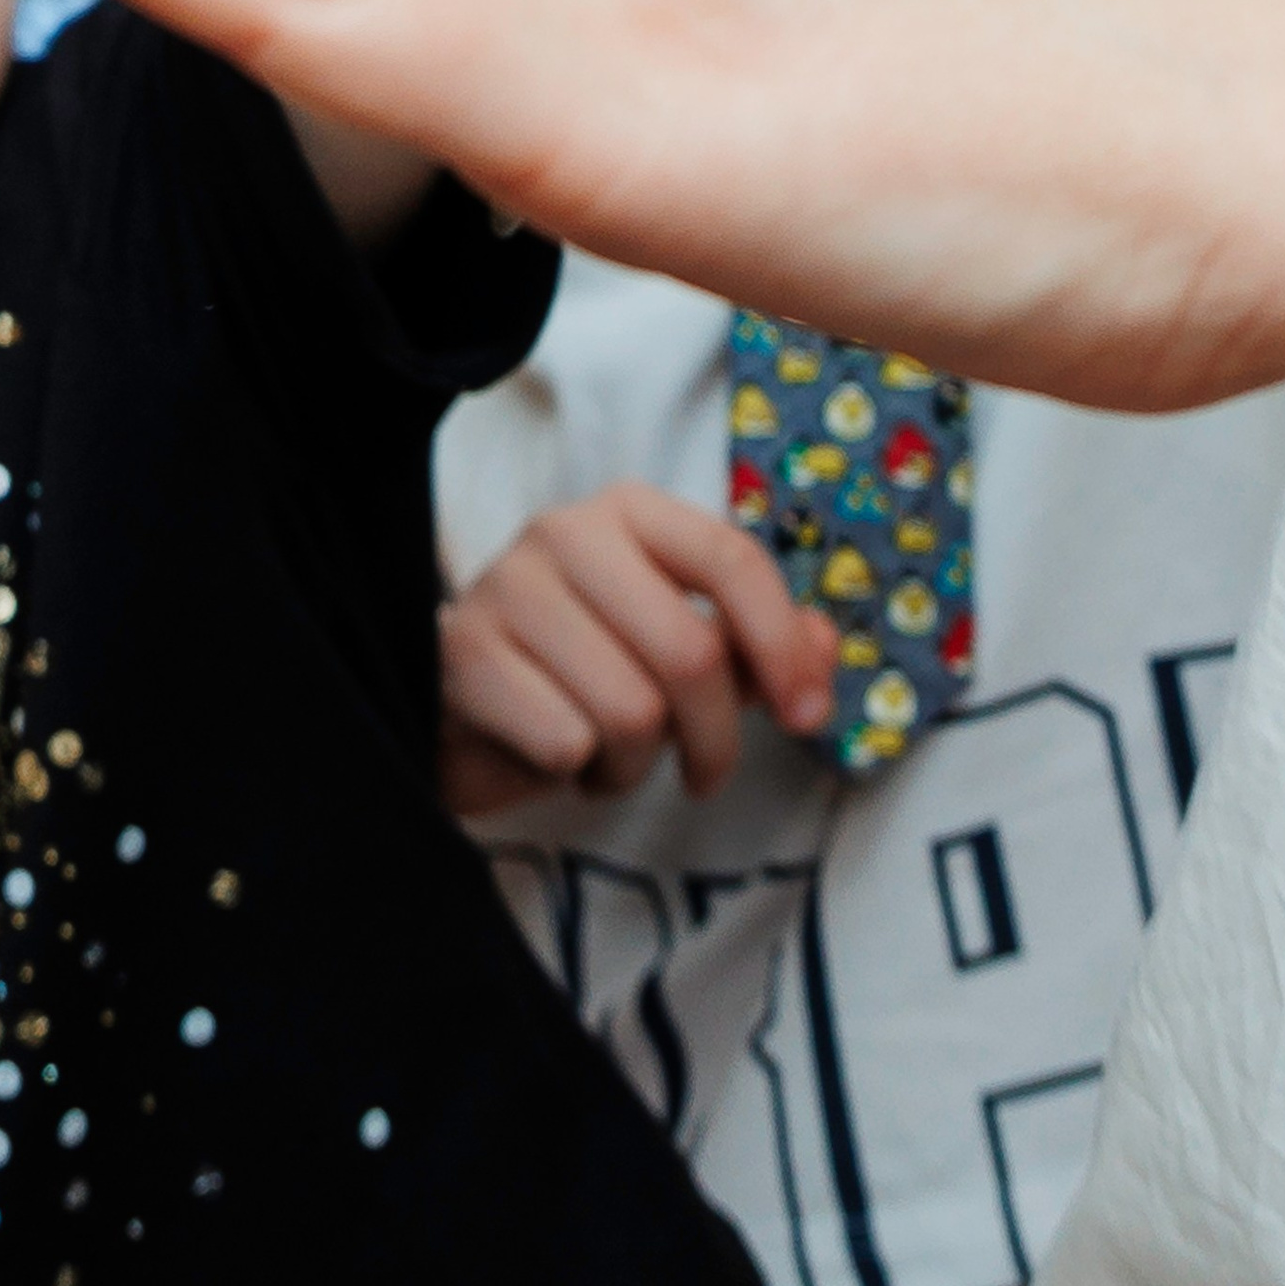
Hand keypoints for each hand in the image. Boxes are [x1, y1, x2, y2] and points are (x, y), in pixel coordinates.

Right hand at [440, 482, 838, 815]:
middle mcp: (566, 532)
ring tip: (609, 755)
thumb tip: (824, 645)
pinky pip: (567, 742)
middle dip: (714, 738)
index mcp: (630, 513)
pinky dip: (578, 772)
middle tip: (702, 771)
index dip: (782, 644)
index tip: (807, 715)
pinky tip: (558, 754)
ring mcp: (508, 587)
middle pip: (691, 654)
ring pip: (631, 710)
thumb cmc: (583, 673)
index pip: (731, 559)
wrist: (460, 707)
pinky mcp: (466, 653)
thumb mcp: (678, 651)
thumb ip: (757, 645)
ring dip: (636, 766)